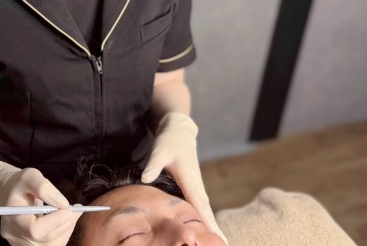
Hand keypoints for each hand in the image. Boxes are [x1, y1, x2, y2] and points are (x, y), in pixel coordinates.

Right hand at [0, 161, 81, 245]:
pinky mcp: (30, 245)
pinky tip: (66, 221)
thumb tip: (63, 204)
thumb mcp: (30, 176)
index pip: (35, 230)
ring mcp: (21, 243)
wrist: (11, 194)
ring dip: (66, 230)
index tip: (68, 209)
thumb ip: (44, 188)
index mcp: (12, 217)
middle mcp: (14, 235)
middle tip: (76, 210)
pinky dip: (62, 234)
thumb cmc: (20, 184)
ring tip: (72, 214)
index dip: (55, 222)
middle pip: (45, 240)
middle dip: (65, 224)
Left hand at [141, 112, 228, 244]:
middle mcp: (196, 186)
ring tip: (216, 242)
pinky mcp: (193, 188)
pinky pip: (200, 206)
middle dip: (213, 229)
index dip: (208, 222)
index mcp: (190, 180)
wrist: (179, 132)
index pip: (200, 205)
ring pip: (204, 210)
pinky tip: (203, 230)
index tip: (217, 237)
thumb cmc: (170, 141)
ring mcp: (196, 187)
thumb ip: (153, 165)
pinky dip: (204, 218)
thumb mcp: (160, 150)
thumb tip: (145, 178)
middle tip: (222, 245)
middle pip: (206, 212)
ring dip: (210, 225)